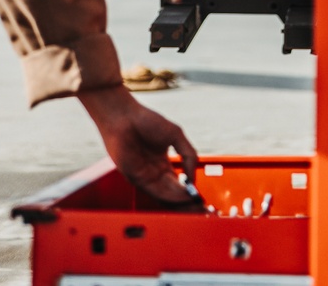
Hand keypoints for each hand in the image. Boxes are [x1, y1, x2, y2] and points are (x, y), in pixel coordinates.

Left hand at [80, 85, 197, 203]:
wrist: (124, 117)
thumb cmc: (147, 121)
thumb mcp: (175, 135)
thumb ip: (189, 154)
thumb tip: (193, 178)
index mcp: (163, 164)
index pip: (179, 185)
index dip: (191, 193)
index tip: (203, 199)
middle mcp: (155, 175)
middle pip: (174, 195)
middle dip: (188, 204)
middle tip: (203, 211)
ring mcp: (146, 178)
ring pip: (166, 197)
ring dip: (181, 204)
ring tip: (196, 208)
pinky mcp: (137, 180)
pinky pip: (156, 192)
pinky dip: (171, 197)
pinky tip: (183, 197)